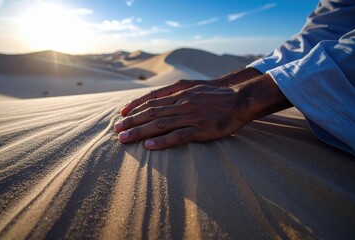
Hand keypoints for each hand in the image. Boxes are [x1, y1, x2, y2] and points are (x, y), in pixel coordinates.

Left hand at [115, 72, 290, 149]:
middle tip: (116, 130)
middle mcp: (181, 103)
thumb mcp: (193, 86)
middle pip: (151, 113)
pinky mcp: (200, 129)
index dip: (134, 107)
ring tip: (124, 139)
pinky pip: (178, 136)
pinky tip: (149, 146)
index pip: (151, 100)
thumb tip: (157, 98)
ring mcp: (190, 116)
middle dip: (131, 122)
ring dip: (140, 131)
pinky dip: (162, 141)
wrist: (238, 97)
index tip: (121, 115)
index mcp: (179, 92)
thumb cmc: (215, 93)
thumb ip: (175, 92)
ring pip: (159, 124)